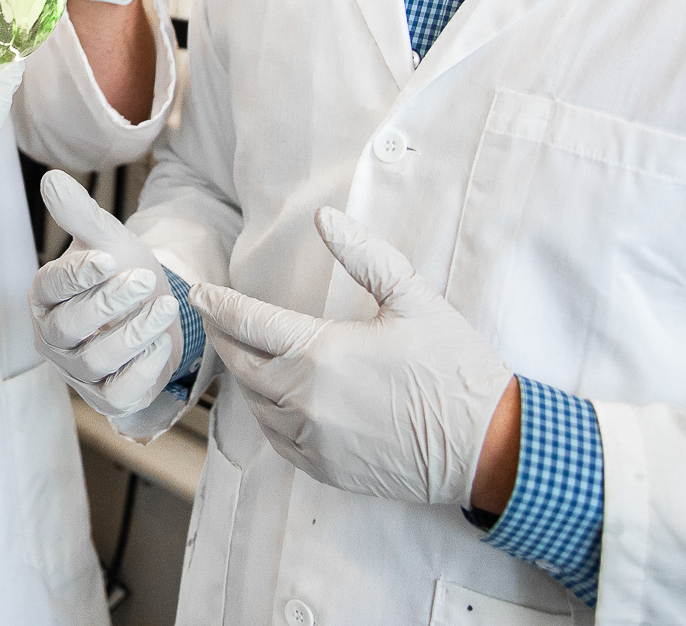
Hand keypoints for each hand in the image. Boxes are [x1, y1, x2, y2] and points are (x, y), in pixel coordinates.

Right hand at [28, 169, 180, 416]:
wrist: (154, 308)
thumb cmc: (122, 271)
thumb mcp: (107, 239)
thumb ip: (79, 213)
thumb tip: (51, 178)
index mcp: (44, 295)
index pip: (50, 287)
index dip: (77, 275)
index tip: (108, 259)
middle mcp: (52, 336)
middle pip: (69, 326)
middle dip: (108, 303)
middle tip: (144, 280)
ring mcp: (76, 370)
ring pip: (95, 360)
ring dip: (133, 334)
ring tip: (165, 308)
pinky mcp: (104, 396)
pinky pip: (117, 393)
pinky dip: (141, 370)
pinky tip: (161, 344)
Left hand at [188, 208, 512, 505]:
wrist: (486, 447)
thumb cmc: (453, 369)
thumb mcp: (413, 299)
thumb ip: (363, 255)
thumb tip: (324, 218)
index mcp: (321, 353)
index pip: (247, 322)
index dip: (218, 304)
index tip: (199, 291)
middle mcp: (305, 399)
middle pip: (241, 363)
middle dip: (223, 337)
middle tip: (213, 318)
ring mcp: (312, 439)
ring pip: (255, 404)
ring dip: (244, 376)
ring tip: (241, 353)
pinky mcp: (324, 468)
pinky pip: (276, 438)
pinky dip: (265, 414)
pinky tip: (271, 399)